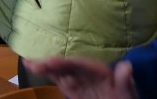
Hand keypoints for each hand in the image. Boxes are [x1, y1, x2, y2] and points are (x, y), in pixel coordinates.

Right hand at [23, 58, 138, 98]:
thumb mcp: (127, 94)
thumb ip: (125, 82)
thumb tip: (127, 66)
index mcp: (100, 71)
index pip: (80, 64)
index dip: (64, 63)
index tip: (49, 62)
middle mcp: (88, 73)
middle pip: (67, 66)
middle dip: (50, 64)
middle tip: (32, 64)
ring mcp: (80, 81)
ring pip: (60, 71)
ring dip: (45, 67)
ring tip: (29, 63)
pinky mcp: (74, 90)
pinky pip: (59, 80)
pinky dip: (48, 74)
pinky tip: (34, 68)